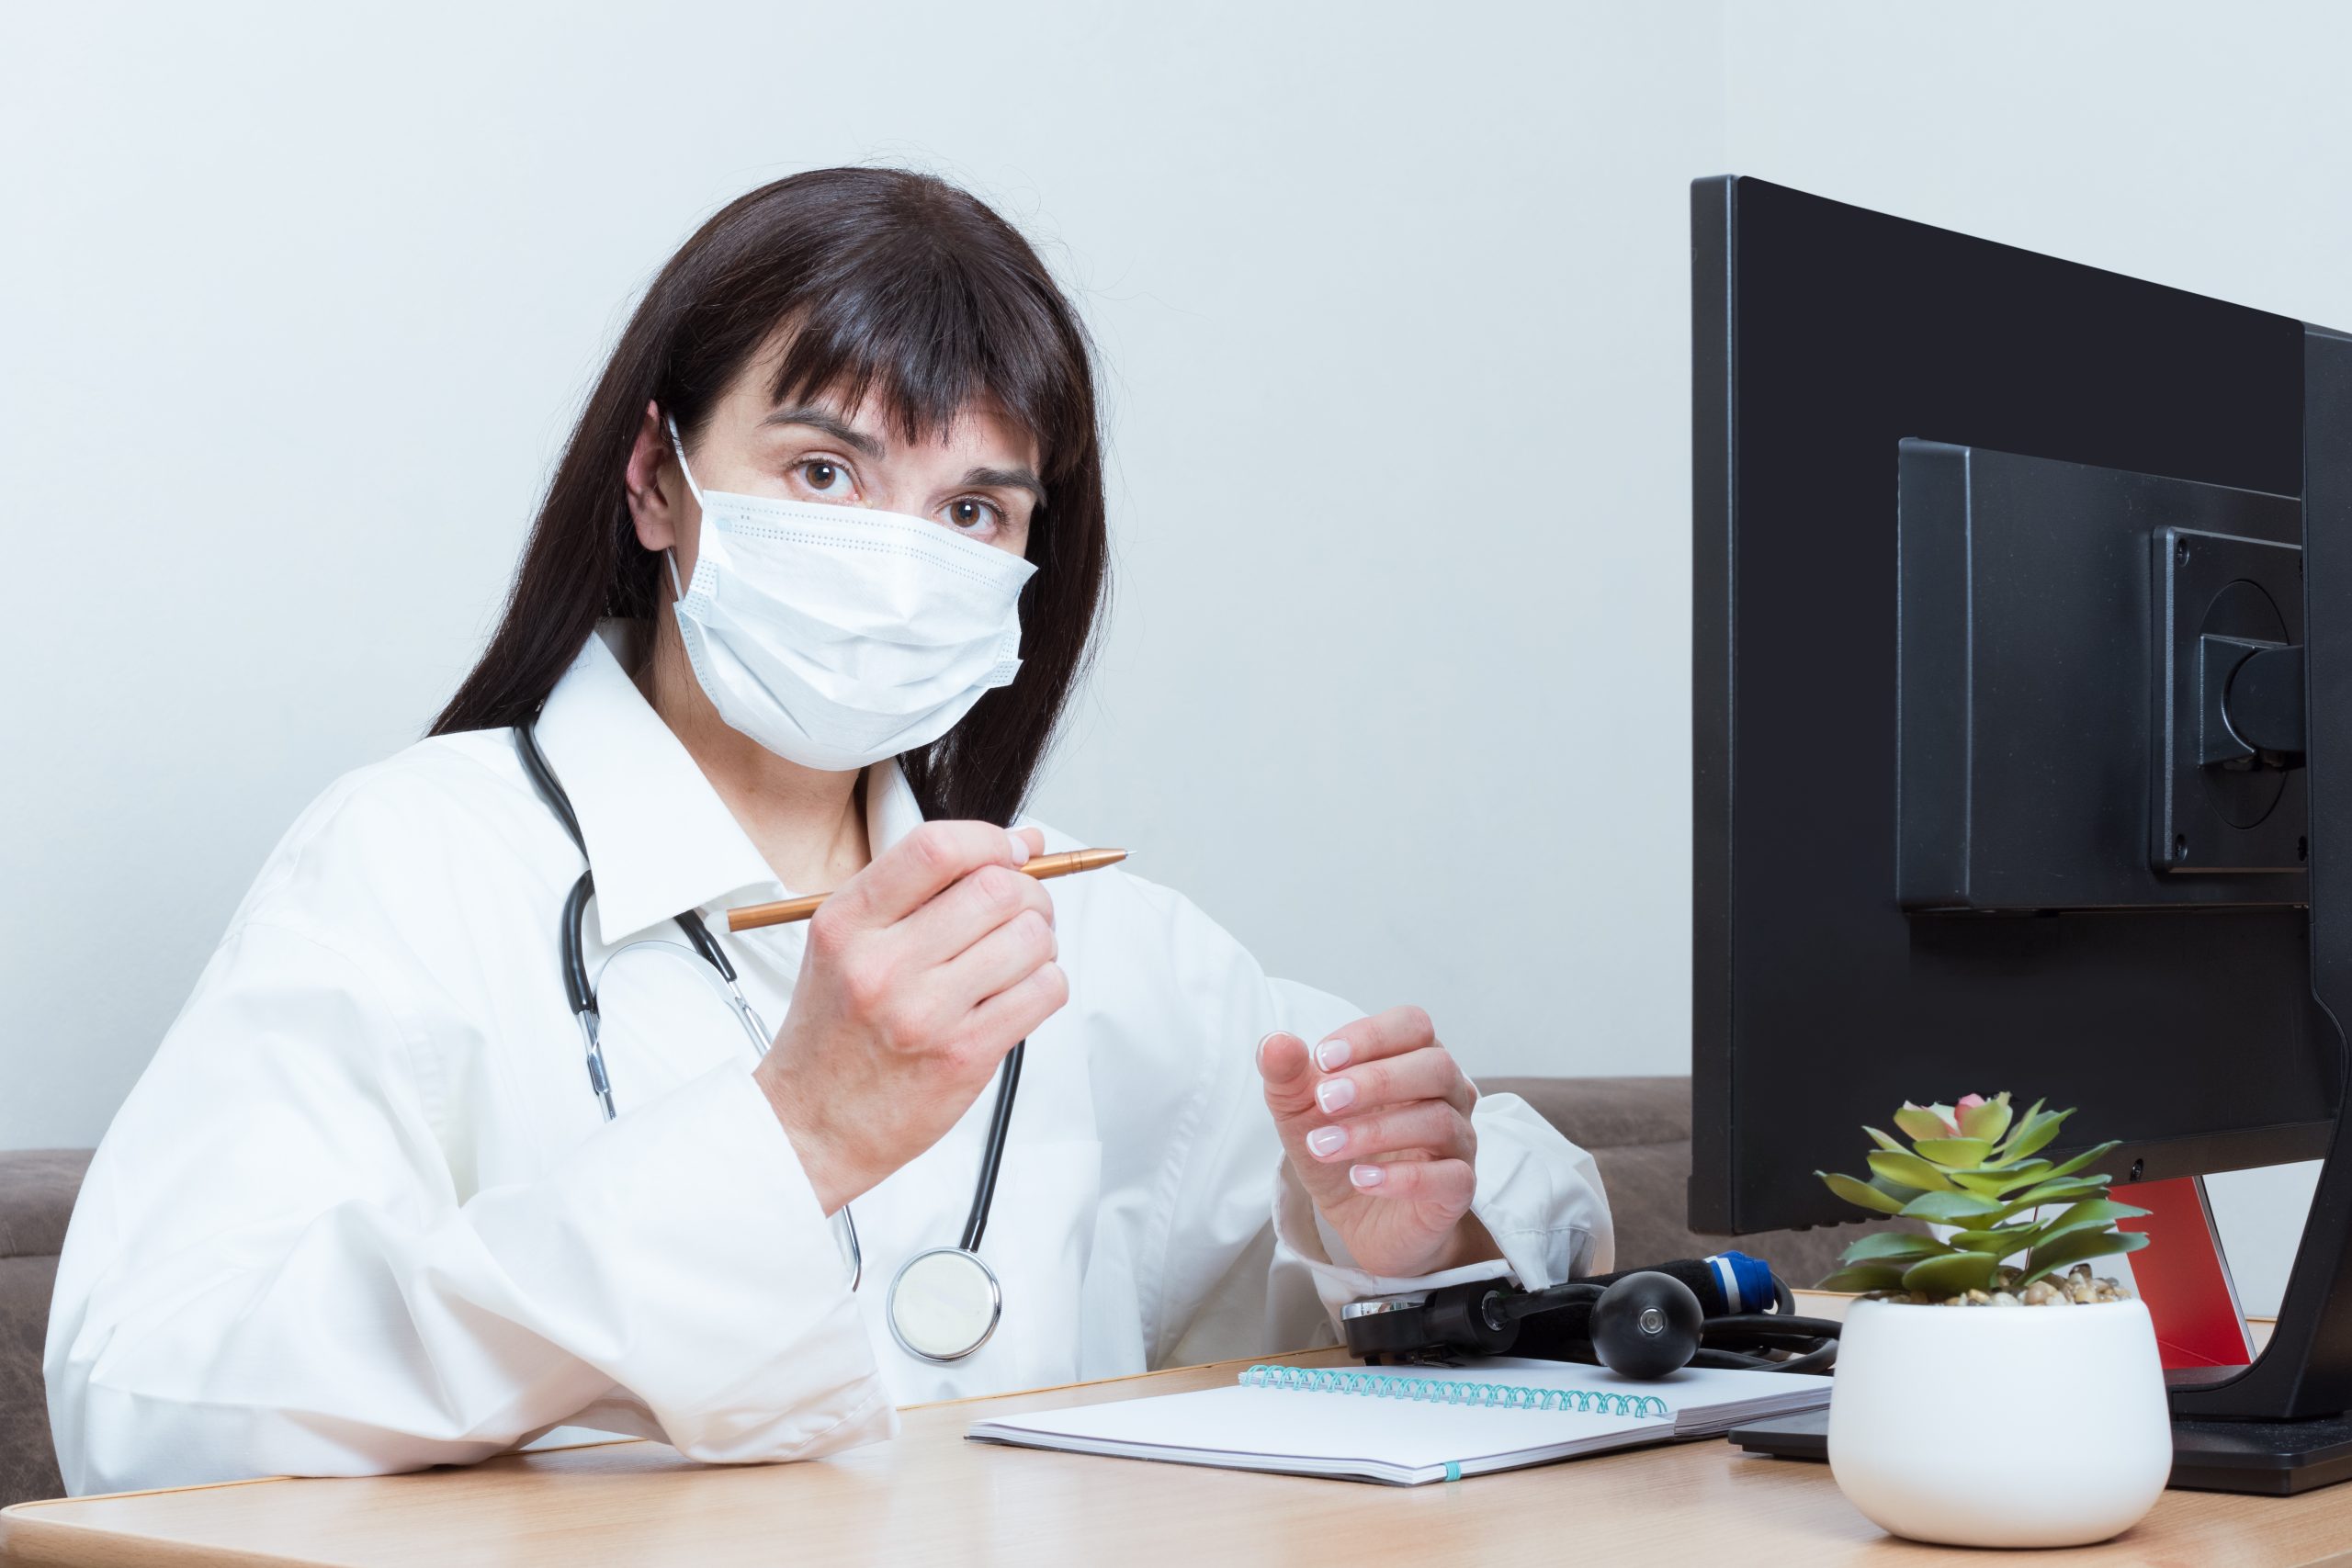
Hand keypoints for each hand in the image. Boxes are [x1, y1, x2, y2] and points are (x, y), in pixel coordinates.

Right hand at [755, 821, 1067, 1212]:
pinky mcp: (963, 1056)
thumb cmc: (834, 1032)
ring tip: (1017, 956)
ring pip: (1031, 939)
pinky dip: (1046, 982)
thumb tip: (1023, 844)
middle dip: (1028, 892)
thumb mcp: (848, 944)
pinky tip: (1018, 992)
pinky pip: (1044, 991)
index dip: (992, 840)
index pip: (935, 849)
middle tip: (1023, 910)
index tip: (1013, 850)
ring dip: (1041, 940)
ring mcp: (924, 1013)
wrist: (810, 1125)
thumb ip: (923, 889)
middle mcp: (882, 964)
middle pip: (996, 890)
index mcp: (847, 923)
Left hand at [1257, 1006, 1496, 1277]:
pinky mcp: (1458, 1189)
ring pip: (1439, 1120)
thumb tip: (1276, 1044)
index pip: (1413, 1024)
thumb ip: (1288, 1075)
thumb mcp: (1301, 1111)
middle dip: (1377, 1079)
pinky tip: (1361, 1180)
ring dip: (1375, 1131)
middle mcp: (1448, 1093)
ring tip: (1326, 1146)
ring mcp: (1459, 1141)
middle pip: (1435, 1066)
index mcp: (1414, 1059)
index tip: (1322, 1059)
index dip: (1370, 1036)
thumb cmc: (1341, 1149)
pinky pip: (1451, 1176)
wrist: (1360, 1218)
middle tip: (1325, 1102)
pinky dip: (1403, 1178)